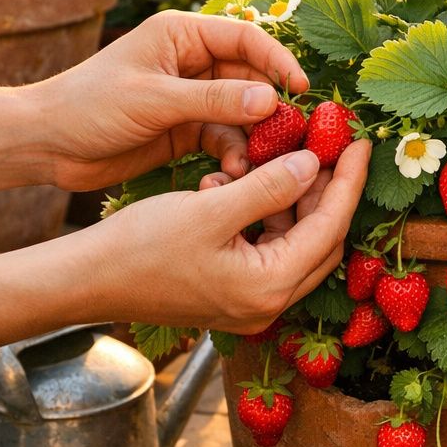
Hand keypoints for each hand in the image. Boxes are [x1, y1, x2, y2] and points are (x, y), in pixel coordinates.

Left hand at [27, 10, 309, 190]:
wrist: (44, 145)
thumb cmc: (89, 106)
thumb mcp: (154, 100)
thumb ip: (214, 100)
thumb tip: (271, 100)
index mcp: (183, 35)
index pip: (247, 38)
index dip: (278, 61)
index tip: (302, 90)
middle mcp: (192, 61)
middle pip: (251, 77)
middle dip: (272, 106)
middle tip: (295, 135)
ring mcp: (190, 97)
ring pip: (241, 113)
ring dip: (253, 137)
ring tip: (258, 163)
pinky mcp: (184, 130)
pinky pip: (223, 139)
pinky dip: (232, 155)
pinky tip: (233, 174)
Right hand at [85, 141, 370, 330]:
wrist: (86, 281)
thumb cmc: (141, 246)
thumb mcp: (212, 208)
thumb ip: (269, 186)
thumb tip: (314, 163)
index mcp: (268, 287)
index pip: (330, 227)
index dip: (348, 181)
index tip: (360, 142)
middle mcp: (266, 304)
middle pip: (321, 240)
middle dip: (328, 190)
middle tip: (332, 145)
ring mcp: (248, 303)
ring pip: (293, 243)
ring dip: (292, 200)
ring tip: (283, 155)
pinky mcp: (229, 294)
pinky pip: (264, 250)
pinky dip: (262, 216)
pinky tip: (235, 183)